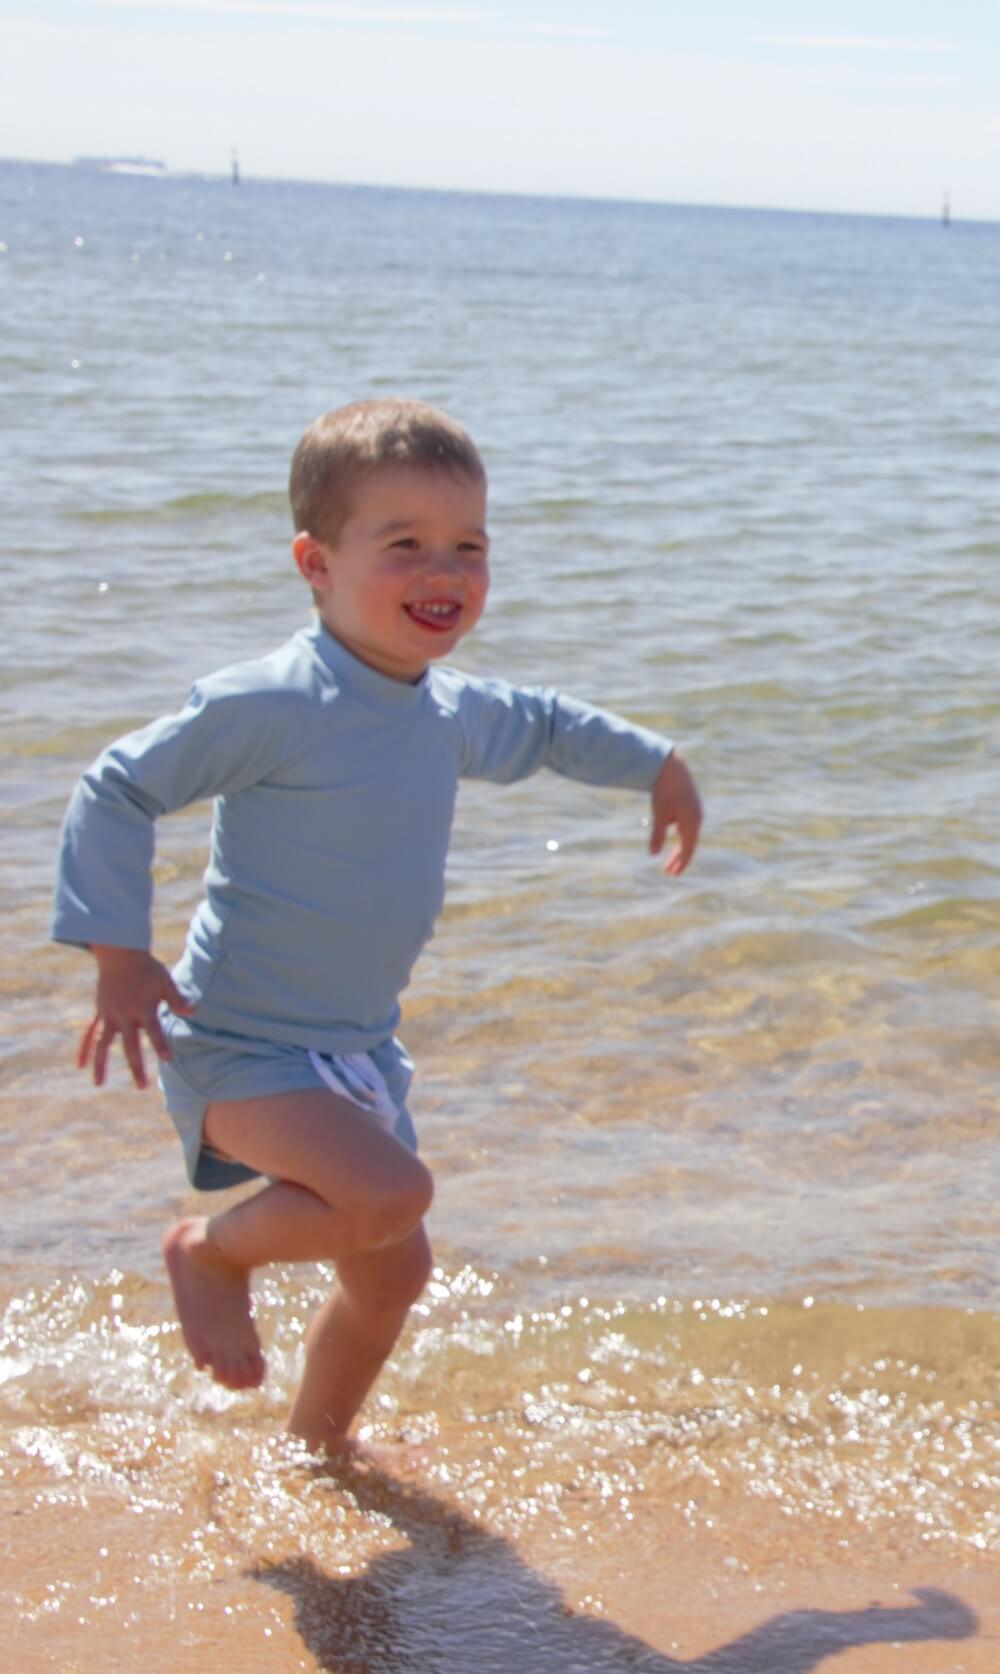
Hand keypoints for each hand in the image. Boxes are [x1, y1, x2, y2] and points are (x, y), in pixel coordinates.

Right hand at [78, 946, 194, 1088]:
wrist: (119, 954)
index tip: (168, 1059)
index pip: (154, 1031)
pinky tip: (80, 1066)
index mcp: (142, 1008)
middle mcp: (124, 1015)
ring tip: (99, 1084)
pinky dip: (84, 1049)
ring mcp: (109, 1015)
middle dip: (136, 1066)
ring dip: (101, 1065)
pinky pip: (89, 1034)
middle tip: (142, 1086)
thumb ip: (177, 998)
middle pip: (129, 1045)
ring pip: (103, 1045)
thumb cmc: (146, 968)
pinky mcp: (99, 1013)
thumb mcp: (165, 981)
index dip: (161, 1045)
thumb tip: (194, 1012)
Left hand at [649, 751, 701, 875]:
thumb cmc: (664, 790)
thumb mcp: (659, 813)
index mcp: (692, 822)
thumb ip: (658, 834)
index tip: (673, 874)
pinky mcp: (691, 806)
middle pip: (689, 845)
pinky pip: (687, 827)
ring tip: (668, 860)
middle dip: (679, 859)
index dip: (681, 863)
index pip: (688, 849)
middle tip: (669, 872)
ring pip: (688, 836)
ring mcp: (695, 812)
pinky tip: (670, 835)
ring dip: (679, 849)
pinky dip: (679, 836)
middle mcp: (697, 818)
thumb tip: (653, 854)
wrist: (671, 766)